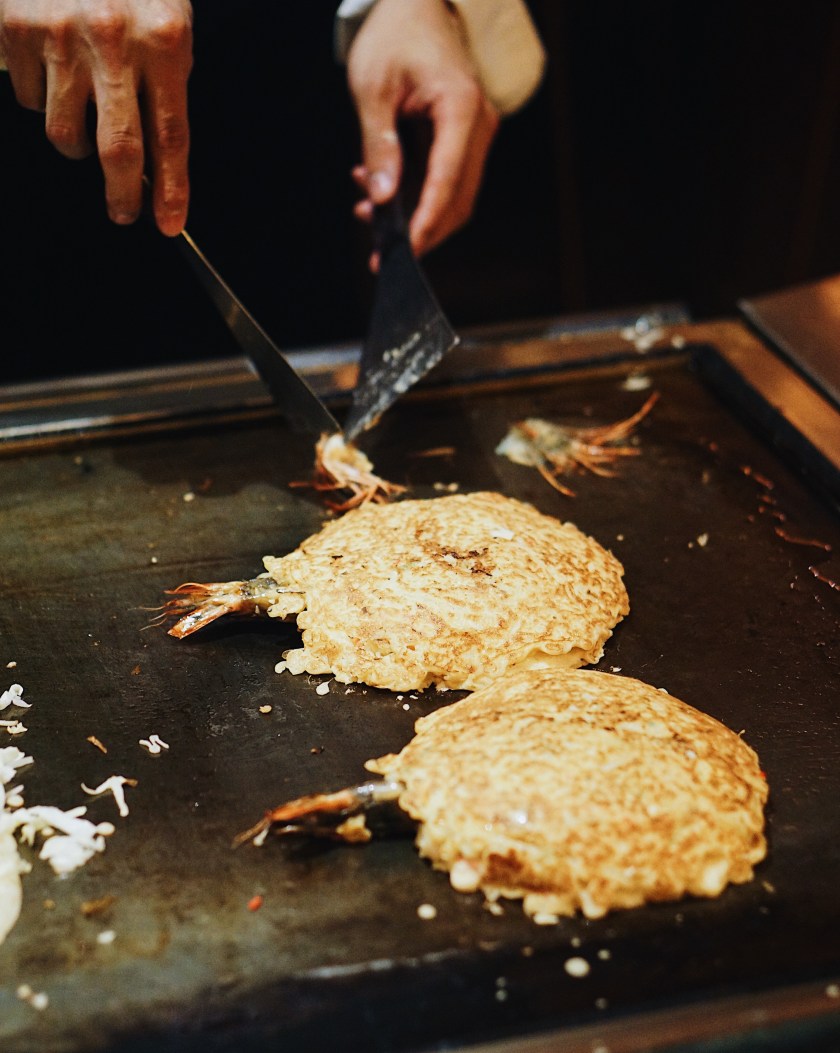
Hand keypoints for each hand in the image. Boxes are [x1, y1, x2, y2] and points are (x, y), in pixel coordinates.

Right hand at [0, 0, 192, 234]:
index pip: (171, 135)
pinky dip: (46, 98)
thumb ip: (165, 85)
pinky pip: (33, 99)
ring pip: (67, 134)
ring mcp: (60, 34)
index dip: (170, 187)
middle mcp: (113, 38)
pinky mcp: (17, 29)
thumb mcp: (167, 23)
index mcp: (163, 40)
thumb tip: (157, 162)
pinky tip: (55, 68)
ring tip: (86, 115)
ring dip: (78, 143)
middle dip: (122, 195)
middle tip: (123, 212)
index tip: (167, 223)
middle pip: (118, 148)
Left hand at [347, 0, 498, 262]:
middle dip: (420, 230)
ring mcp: (475, 133)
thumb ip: (379, 147)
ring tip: (369, 211)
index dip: (426, 222)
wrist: (418, 4)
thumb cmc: (395, 35)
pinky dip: (417, 195)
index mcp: (459, 108)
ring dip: (416, 214)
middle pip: (457, 199)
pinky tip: (380, 189)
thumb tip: (383, 197)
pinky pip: (446, 179)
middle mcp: (478, 125)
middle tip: (379, 248)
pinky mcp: (464, 138)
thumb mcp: (373, 89)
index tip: (404, 251)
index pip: (447, 181)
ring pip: (453, 196)